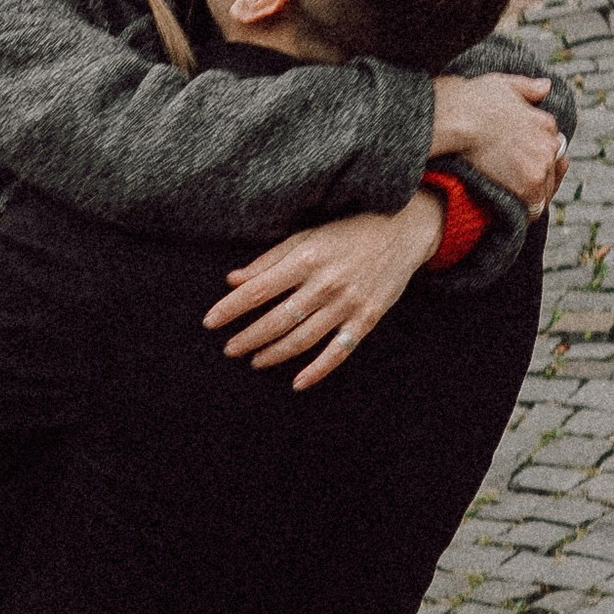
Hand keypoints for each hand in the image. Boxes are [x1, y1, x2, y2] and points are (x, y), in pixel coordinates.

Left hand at [202, 193, 444, 390]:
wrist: (403, 231)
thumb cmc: (349, 231)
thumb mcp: (307, 236)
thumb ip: (270, 260)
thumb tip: (232, 280)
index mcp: (307, 258)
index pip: (258, 290)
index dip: (230, 308)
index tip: (209, 322)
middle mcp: (325, 283)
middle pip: (277, 320)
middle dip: (248, 337)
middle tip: (229, 349)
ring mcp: (348, 304)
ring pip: (303, 339)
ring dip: (274, 354)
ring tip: (254, 361)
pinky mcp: (367, 319)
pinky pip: (339, 351)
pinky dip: (317, 370)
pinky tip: (297, 383)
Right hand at [429, 70, 567, 213]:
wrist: (458, 119)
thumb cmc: (472, 100)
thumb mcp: (503, 84)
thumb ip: (527, 87)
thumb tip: (546, 86)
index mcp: (546, 123)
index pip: (552, 147)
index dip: (537, 157)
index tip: (522, 163)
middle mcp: (550, 145)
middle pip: (552, 170)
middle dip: (537, 177)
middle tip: (517, 186)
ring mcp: (540, 166)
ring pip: (545, 190)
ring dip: (533, 197)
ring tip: (514, 202)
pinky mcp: (528, 185)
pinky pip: (534, 208)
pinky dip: (526, 212)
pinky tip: (514, 214)